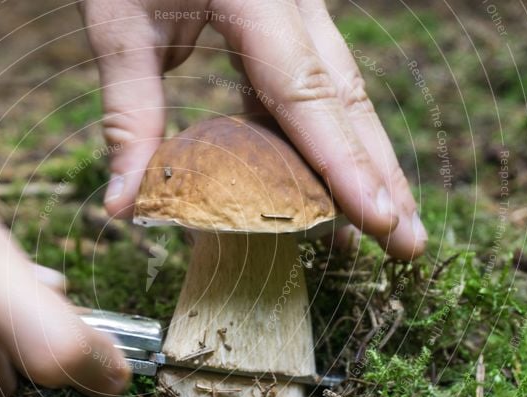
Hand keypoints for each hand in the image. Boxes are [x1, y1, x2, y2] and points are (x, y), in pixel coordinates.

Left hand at [81, 0, 426, 259]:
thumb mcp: (117, 27)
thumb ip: (127, 116)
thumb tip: (122, 206)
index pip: (306, 92)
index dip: (342, 162)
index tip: (376, 219)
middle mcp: (292, 3)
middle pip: (347, 97)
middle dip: (380, 174)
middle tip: (409, 242)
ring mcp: (296, 9)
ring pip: (344, 94)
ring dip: (366, 162)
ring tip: (388, 223)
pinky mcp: (287, 23)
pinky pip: (315, 89)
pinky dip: (327, 140)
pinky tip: (336, 181)